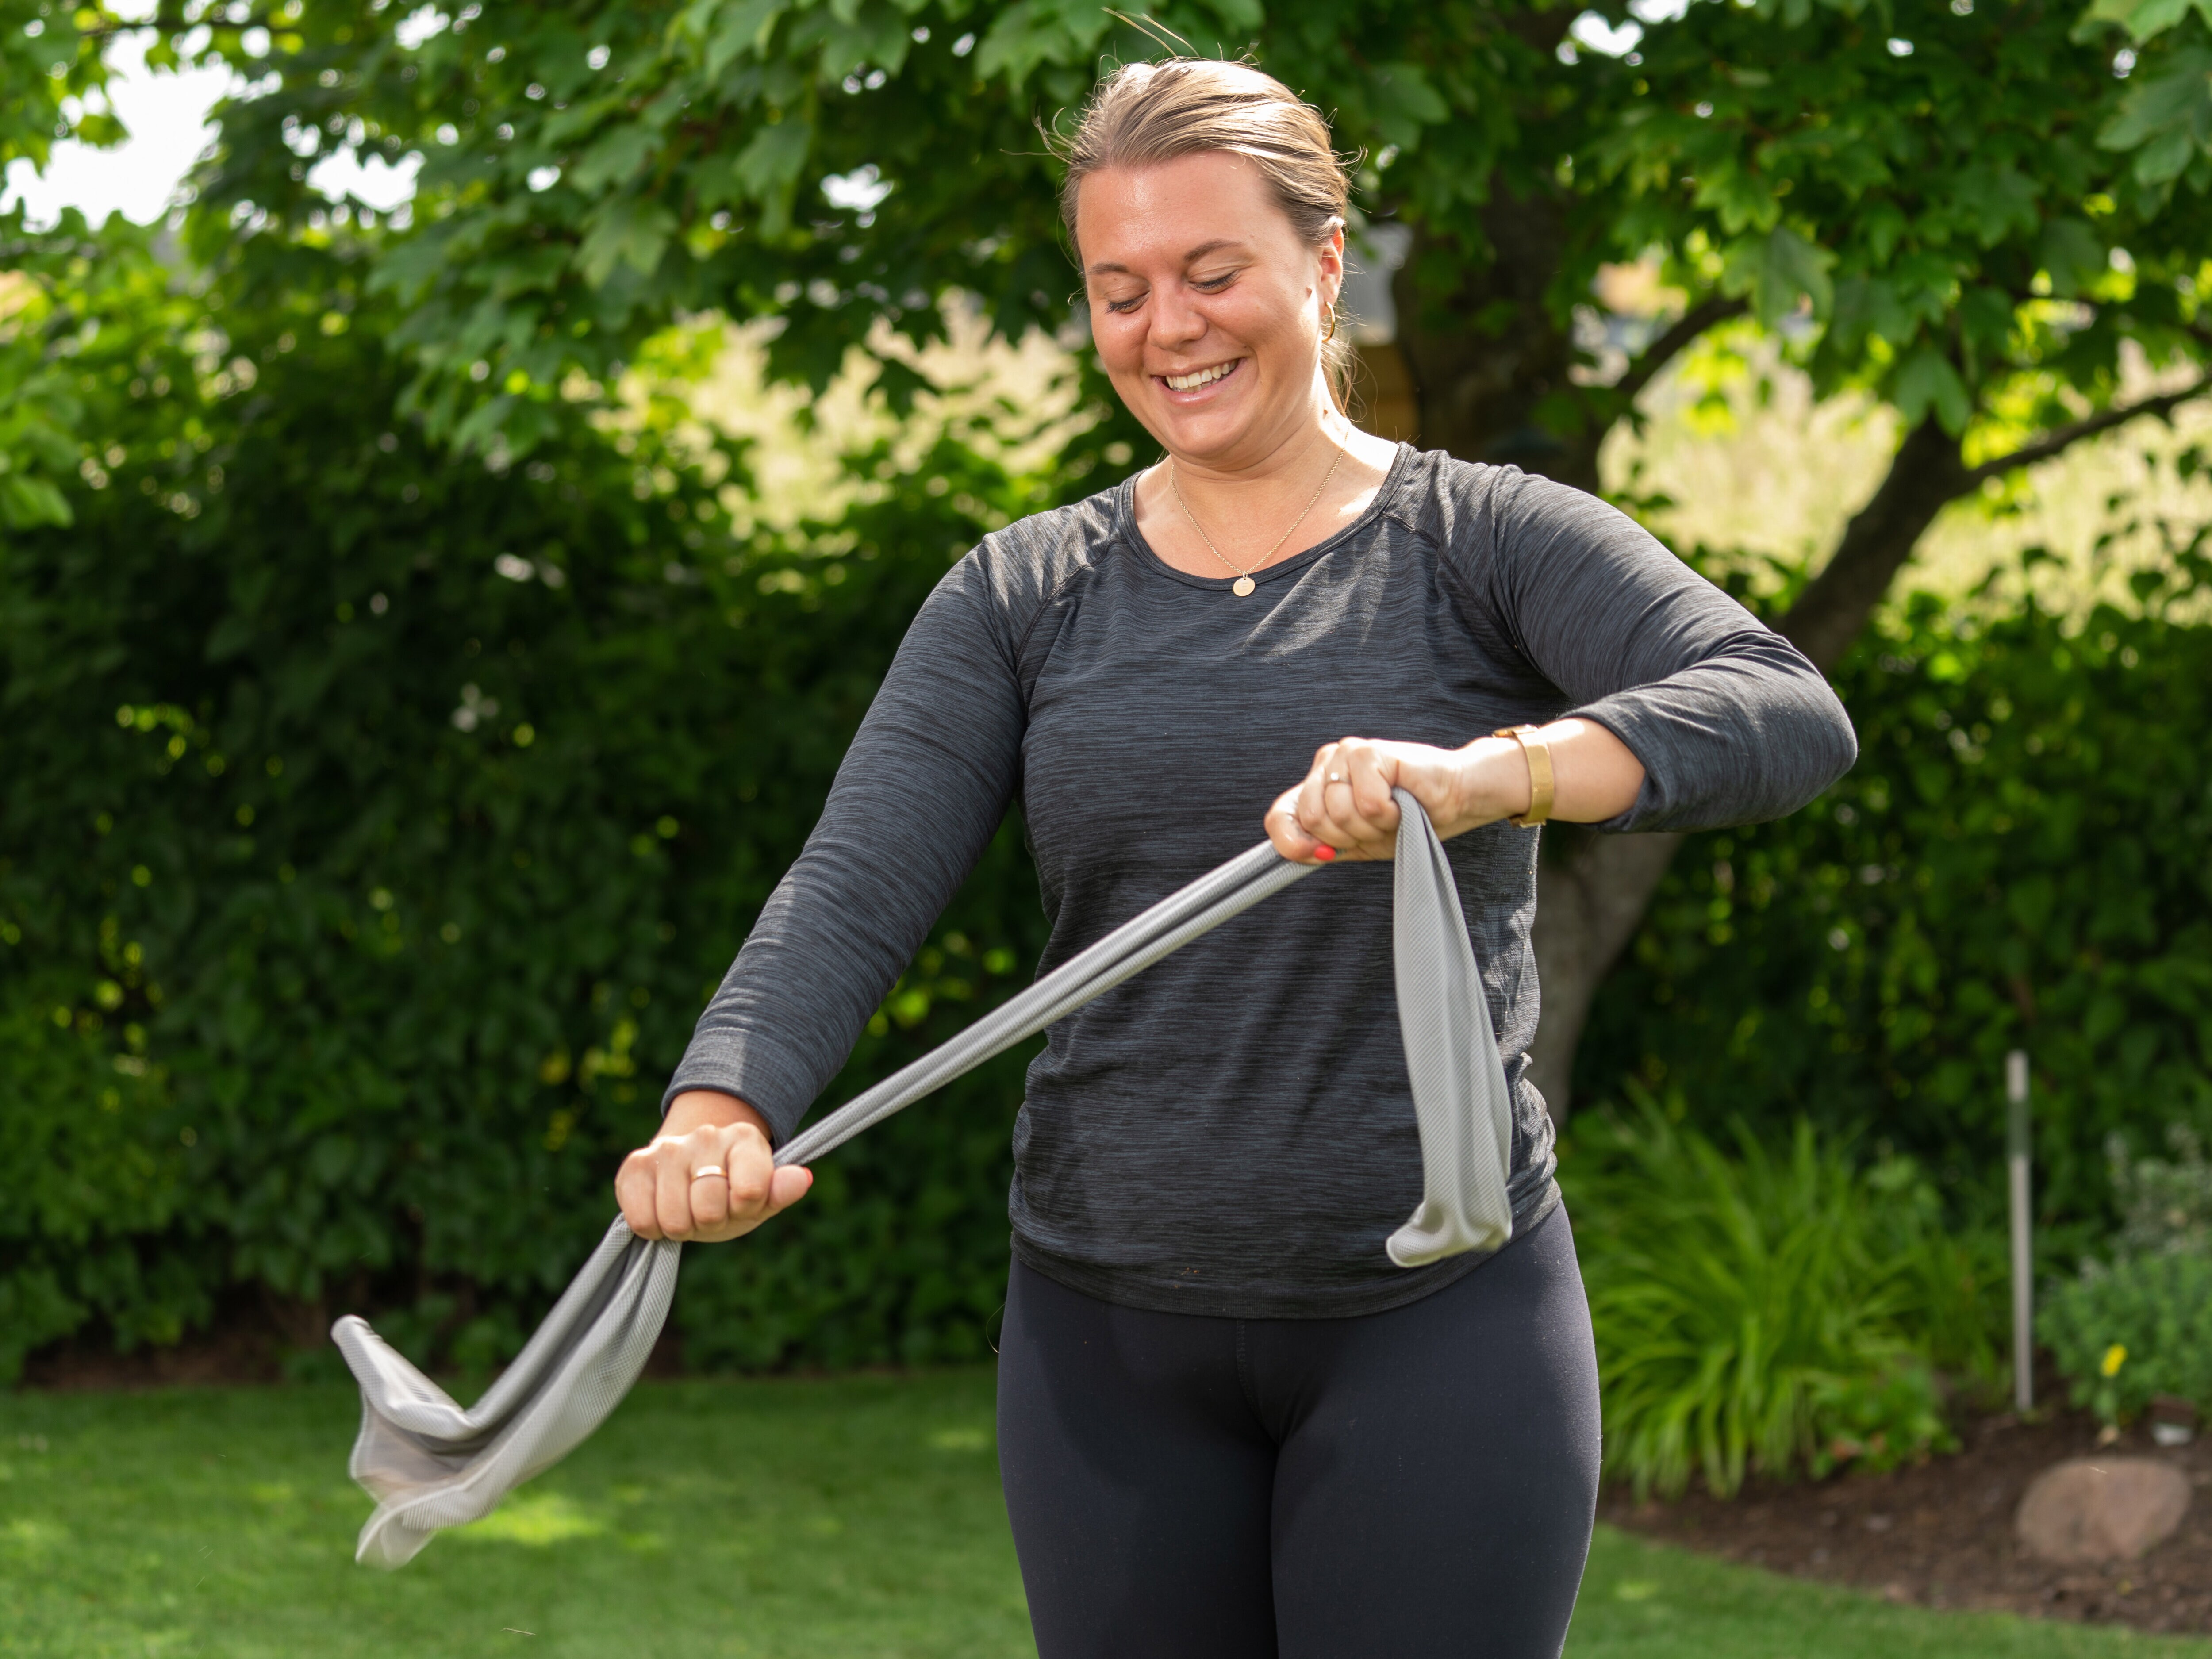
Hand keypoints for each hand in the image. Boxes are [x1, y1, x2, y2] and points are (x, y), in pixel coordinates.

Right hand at [615, 1091, 811, 1242]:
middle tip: (708, 1210)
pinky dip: (653, 1228)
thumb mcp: (761, 1197)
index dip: (743, 1210)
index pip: (750, 1192)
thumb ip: (781, 1190)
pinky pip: (642, 1220)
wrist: (686, 1170)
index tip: (739, 1204)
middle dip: (710, 1222)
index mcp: (744, 1139)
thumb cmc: (729, 1190)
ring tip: (686, 1208)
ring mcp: (668, 1148)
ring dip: (681, 1227)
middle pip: (710, 1210)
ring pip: (674, 1219)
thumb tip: (802, 1178)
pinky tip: (661, 1208)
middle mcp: (706, 1135)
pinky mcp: (634, 1165)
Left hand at [1265, 735, 1530, 863]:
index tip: (1324, 856)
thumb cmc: (1409, 820)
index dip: (1295, 845)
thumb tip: (1297, 854)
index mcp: (1317, 785)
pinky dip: (1390, 814)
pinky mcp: (1369, 751)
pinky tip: (1403, 801)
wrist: (1456, 800)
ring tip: (1393, 812)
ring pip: (1339, 813)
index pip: (1279, 816)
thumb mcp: (1357, 842)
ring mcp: (1345, 754)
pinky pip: (1367, 803)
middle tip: (1378, 825)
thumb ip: (1324, 845)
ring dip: (1373, 826)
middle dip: (1349, 836)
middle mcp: (1326, 764)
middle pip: (1313, 820)